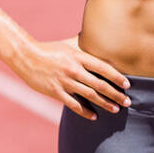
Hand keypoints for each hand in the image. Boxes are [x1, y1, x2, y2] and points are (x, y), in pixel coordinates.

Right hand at [14, 35, 130, 120]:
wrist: (25, 56)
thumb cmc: (49, 49)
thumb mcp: (68, 44)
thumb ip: (84, 43)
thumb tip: (98, 35)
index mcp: (79, 57)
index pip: (103, 68)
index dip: (117, 77)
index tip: (127, 85)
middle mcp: (74, 69)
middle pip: (100, 84)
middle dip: (116, 94)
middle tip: (127, 101)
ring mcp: (64, 81)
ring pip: (89, 95)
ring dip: (104, 103)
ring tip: (116, 109)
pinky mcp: (55, 91)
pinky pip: (73, 104)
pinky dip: (84, 112)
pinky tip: (94, 117)